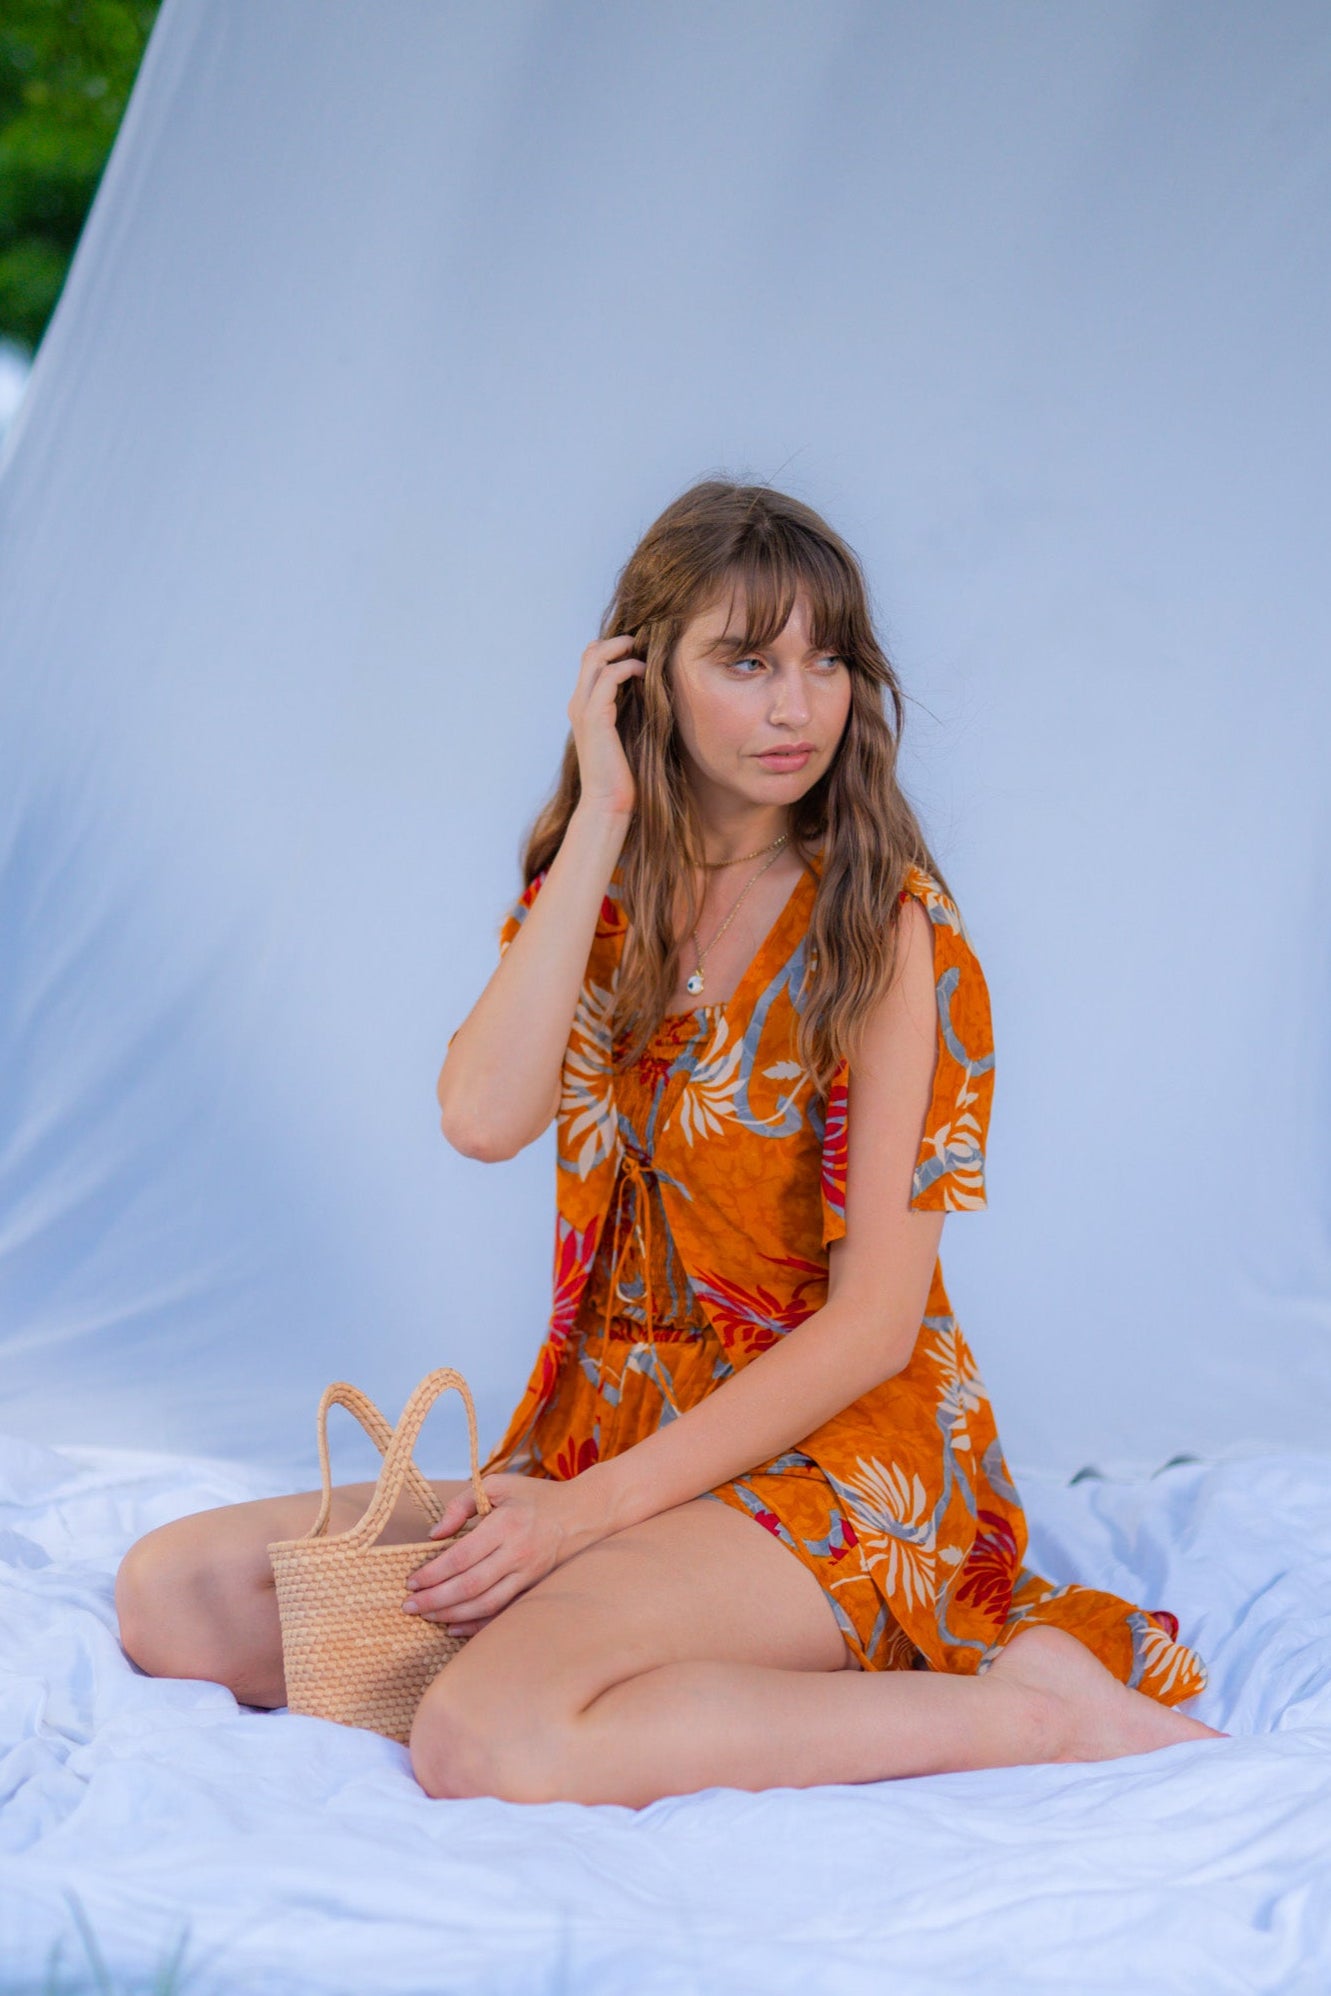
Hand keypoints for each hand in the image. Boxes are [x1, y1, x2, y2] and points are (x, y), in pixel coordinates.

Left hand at [401, 1471, 602, 1634]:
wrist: (585, 1513)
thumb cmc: (536, 1498)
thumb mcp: (498, 1485)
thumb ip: (462, 1504)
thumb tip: (434, 1535)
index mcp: (506, 1524)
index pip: (461, 1556)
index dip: (433, 1573)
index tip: (411, 1581)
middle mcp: (518, 1553)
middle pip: (470, 1585)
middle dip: (435, 1599)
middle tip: (409, 1606)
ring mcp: (529, 1575)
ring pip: (485, 1604)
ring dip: (452, 1614)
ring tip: (426, 1616)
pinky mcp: (535, 1589)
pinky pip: (503, 1613)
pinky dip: (477, 1625)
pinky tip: (455, 1628)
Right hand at [567, 634, 645, 819]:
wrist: (608, 801)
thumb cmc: (621, 774)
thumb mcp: (625, 734)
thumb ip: (628, 711)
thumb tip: (648, 692)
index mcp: (583, 706)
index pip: (590, 661)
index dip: (612, 649)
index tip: (639, 651)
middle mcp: (578, 703)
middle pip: (590, 652)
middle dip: (617, 641)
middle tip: (642, 643)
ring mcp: (583, 709)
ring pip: (596, 657)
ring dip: (622, 649)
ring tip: (644, 654)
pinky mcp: (594, 717)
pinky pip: (609, 677)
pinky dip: (628, 668)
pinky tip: (644, 673)